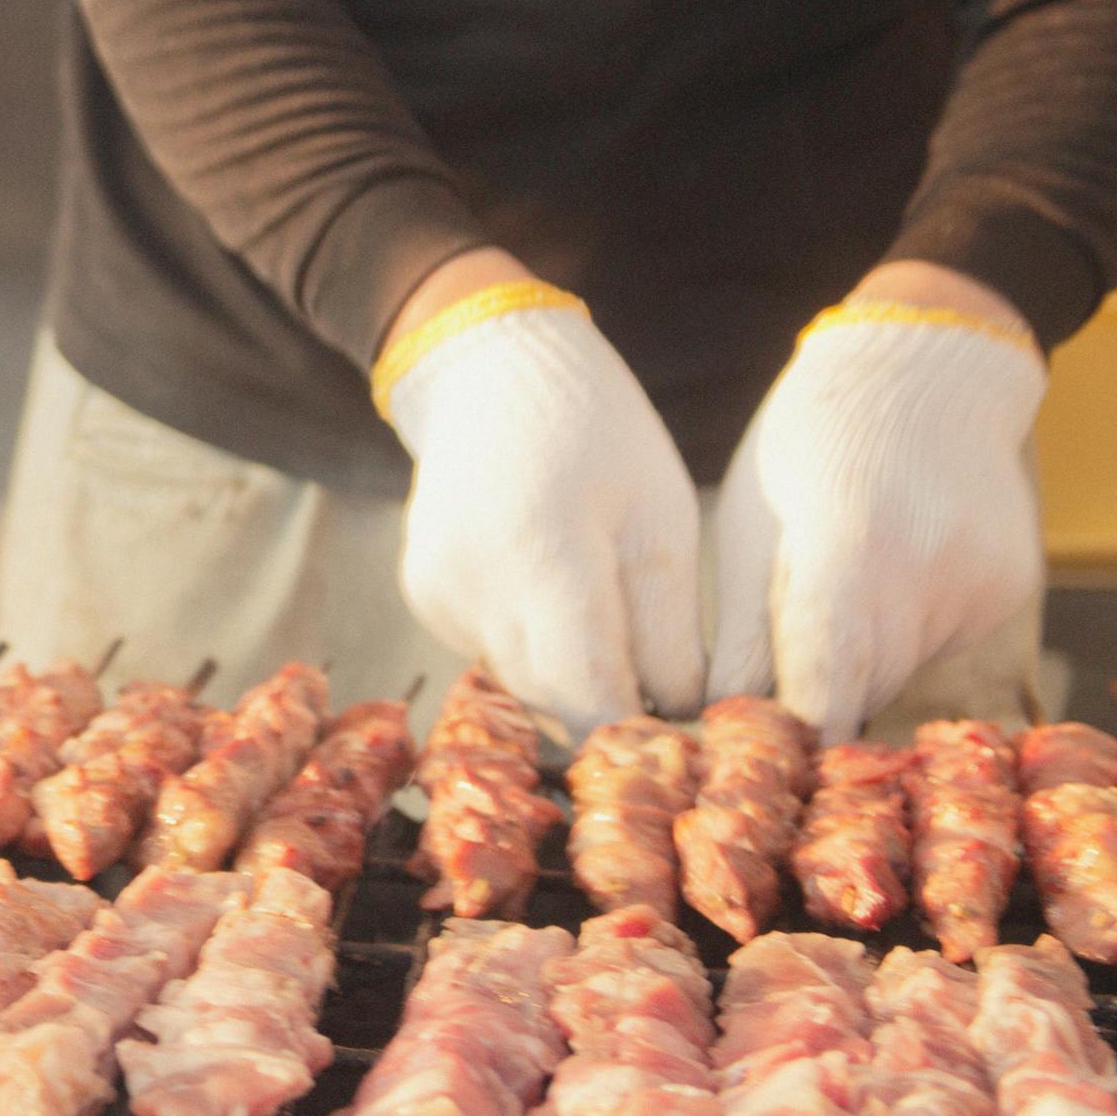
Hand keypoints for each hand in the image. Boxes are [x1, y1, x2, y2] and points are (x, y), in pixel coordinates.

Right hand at [375, 259, 705, 734]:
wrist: (488, 369)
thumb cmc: (598, 431)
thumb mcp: (665, 517)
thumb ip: (671, 633)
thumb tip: (683, 723)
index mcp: (542, 556)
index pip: (592, 700)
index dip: (644, 740)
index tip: (692, 746)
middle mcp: (472, 585)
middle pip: (556, 702)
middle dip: (614, 712)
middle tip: (671, 701)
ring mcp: (437, 593)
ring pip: (523, 685)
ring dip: (575, 681)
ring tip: (619, 637)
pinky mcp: (424, 596)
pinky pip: (494, 653)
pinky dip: (536, 647)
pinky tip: (559, 598)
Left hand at [707, 265, 1048, 738]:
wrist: (927, 368)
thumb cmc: (805, 445)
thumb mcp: (748, 526)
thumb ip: (743, 637)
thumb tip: (719, 736)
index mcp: (846, 550)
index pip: (820, 691)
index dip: (788, 747)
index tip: (757, 779)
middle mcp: (928, 573)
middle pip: (859, 693)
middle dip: (814, 714)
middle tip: (770, 716)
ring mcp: (982, 584)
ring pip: (900, 675)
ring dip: (856, 671)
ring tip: (825, 611)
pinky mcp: (1012, 589)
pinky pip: (941, 645)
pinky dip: (904, 638)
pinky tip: (887, 580)